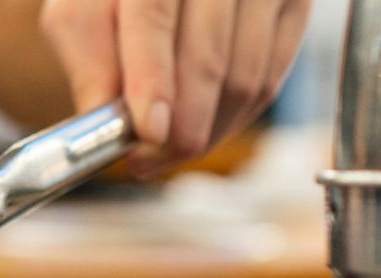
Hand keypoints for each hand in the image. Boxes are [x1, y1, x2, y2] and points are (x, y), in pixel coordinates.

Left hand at [41, 0, 312, 173]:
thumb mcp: (84, 7)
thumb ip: (91, 60)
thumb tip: (110, 126)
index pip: (155, 15)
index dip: (152, 80)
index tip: (147, 132)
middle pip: (208, 57)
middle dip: (179, 126)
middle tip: (147, 159)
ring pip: (244, 80)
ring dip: (204, 131)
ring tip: (166, 146)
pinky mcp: (295, 5)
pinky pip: (269, 82)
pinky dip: (233, 119)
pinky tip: (202, 124)